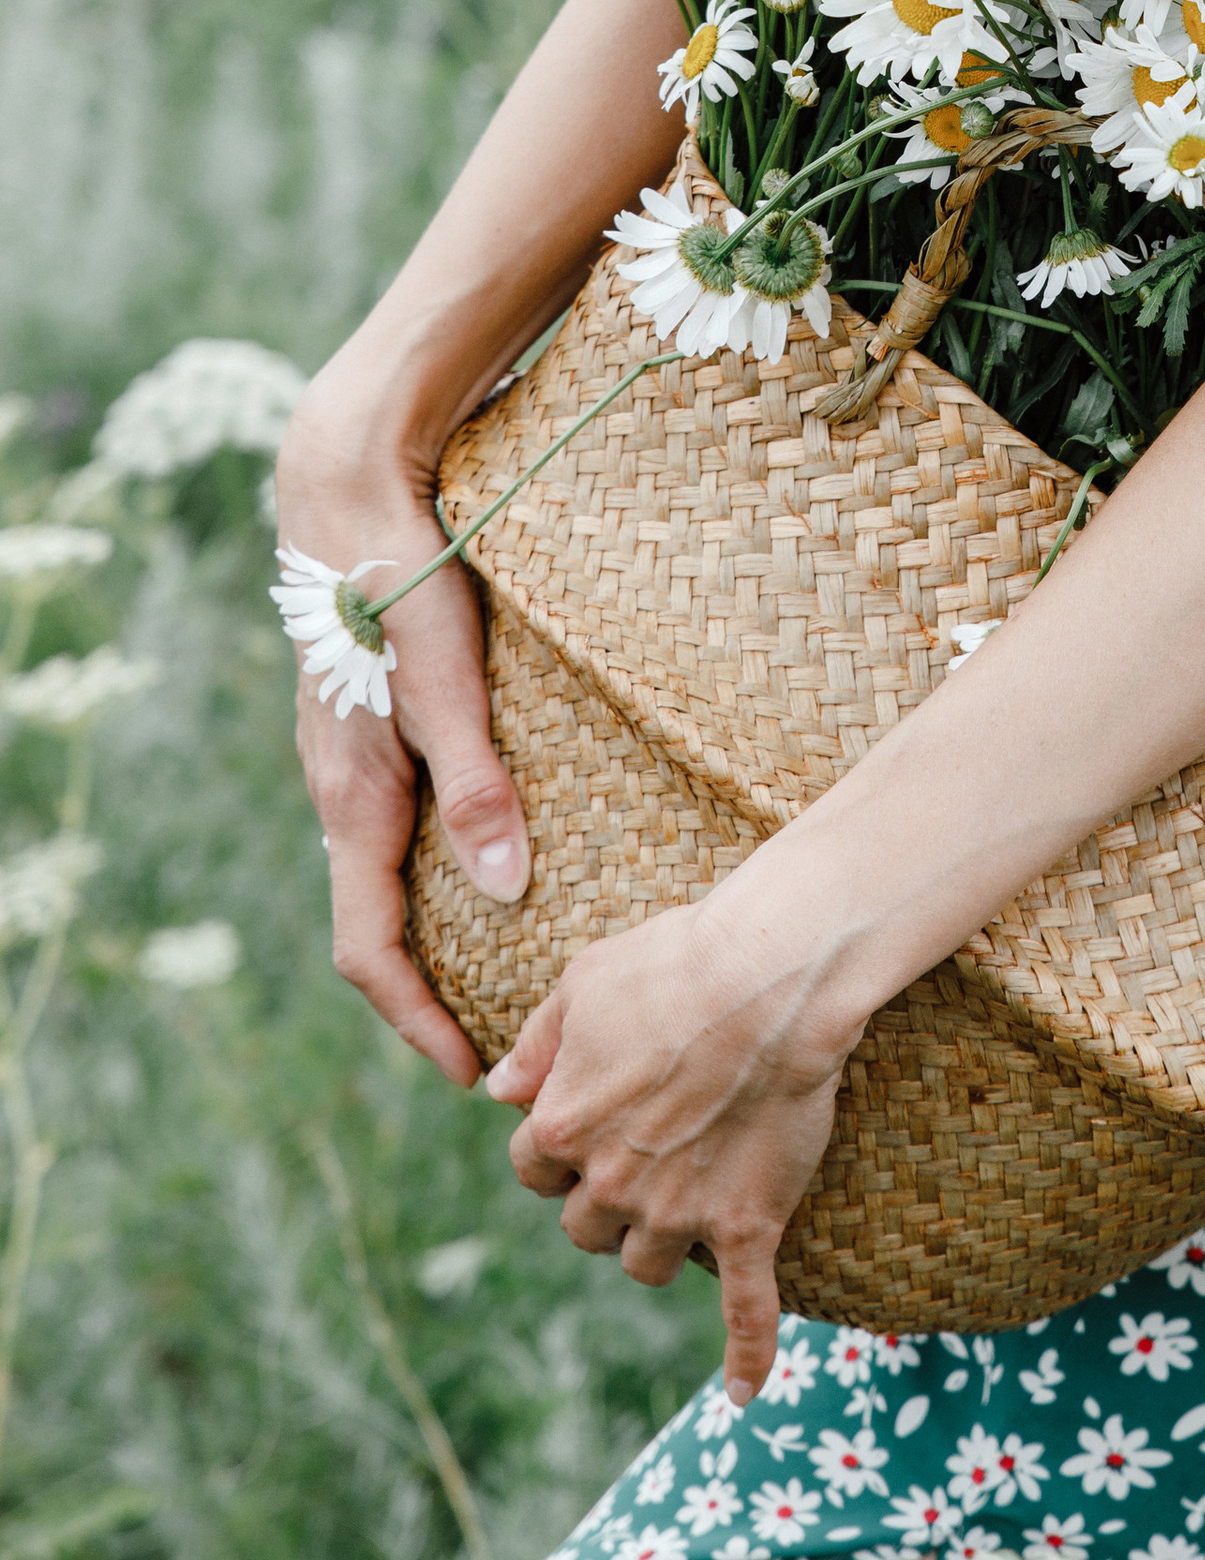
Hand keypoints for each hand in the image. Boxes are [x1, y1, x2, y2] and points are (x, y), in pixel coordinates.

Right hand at [276, 376, 532, 1088]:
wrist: (347, 484)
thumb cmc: (400, 575)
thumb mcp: (447, 678)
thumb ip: (476, 782)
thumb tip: (505, 890)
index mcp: (353, 798)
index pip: (369, 951)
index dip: (418, 1022)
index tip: (471, 1075)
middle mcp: (341, 790)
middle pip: (377, 924)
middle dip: (430, 993)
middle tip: (503, 1036)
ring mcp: (351, 758)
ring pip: (386, 873)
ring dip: (436, 931)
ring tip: (509, 967)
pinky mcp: (371, 724)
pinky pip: (396, 824)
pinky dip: (436, 868)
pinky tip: (493, 859)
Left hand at [488, 887, 854, 1405]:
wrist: (772, 975)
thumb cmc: (673, 961)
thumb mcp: (580, 983)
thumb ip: (535, 1044)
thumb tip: (496, 1090)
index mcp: (563, 1125)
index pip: (532, 1166)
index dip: (556, 1146)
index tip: (587, 1122)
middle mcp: (610, 1181)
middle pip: (584, 1226)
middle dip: (603, 1199)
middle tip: (643, 1153)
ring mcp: (679, 1211)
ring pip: (644, 1265)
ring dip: (655, 1243)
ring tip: (683, 1208)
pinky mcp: (745, 1224)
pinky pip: (746, 1309)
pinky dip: (747, 1355)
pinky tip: (746, 1392)